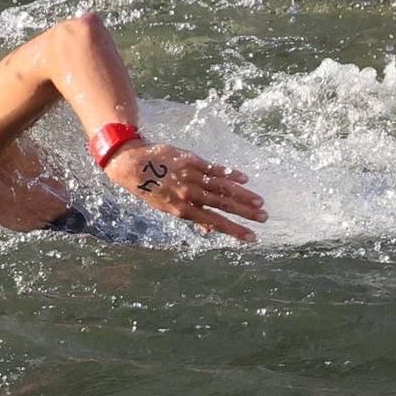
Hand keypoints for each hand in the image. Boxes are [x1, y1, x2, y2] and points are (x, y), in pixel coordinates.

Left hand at [104, 139, 267, 243]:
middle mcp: (188, 194)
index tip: (252, 236)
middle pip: (223, 205)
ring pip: (222, 187)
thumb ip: (190, 215)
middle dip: (245, 213)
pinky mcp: (191, 160)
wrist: (132, 163)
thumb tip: (209, 229)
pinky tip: (245, 180)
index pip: (215, 222)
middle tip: (264, 218)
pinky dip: (230, 174)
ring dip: (243, 195)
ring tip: (259, 202)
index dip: (235, 230)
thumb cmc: (150, 188)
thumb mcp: (166, 207)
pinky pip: (214, 169)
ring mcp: (190, 176)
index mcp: (182, 210)